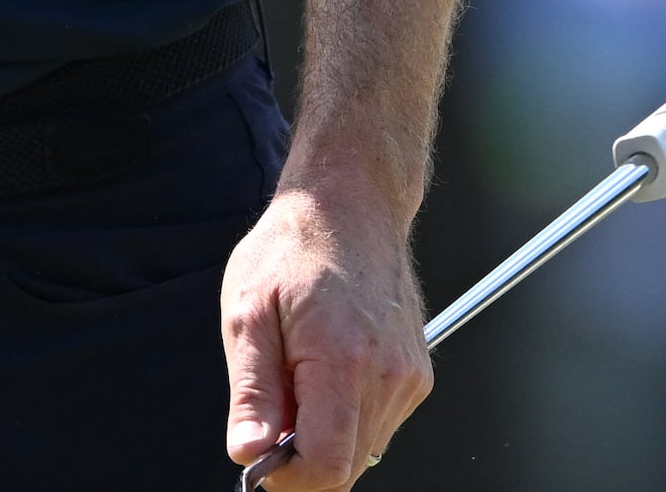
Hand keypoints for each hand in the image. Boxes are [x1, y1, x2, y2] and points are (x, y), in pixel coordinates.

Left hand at [221, 176, 429, 487]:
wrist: (351, 200)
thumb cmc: (297, 245)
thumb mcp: (248, 312)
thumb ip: (250, 392)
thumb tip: (250, 454)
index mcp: (344, 360)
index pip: (326, 467)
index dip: (286, 478)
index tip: (261, 454)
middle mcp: (388, 374)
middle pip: (345, 467)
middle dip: (301, 456)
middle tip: (274, 405)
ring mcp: (409, 376)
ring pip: (361, 450)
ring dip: (324, 435)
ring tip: (300, 375)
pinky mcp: (417, 374)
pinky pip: (377, 425)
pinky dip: (347, 416)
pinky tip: (326, 370)